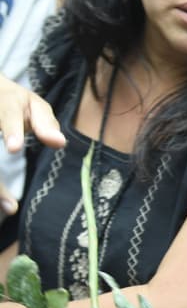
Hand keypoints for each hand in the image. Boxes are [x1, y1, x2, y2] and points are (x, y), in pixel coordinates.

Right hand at [0, 76, 65, 215]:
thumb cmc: (13, 101)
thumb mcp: (32, 106)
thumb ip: (45, 124)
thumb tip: (59, 143)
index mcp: (4, 100)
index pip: (7, 113)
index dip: (11, 129)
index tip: (15, 148)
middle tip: (9, 206)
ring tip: (9, 208)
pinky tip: (3, 202)